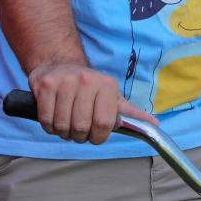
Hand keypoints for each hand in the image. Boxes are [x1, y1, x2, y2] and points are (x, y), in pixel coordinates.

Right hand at [29, 63, 157, 144]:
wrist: (60, 64)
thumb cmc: (90, 87)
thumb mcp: (113, 96)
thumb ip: (131, 113)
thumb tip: (155, 125)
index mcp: (107, 85)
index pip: (104, 124)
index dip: (98, 137)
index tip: (95, 135)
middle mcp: (87, 81)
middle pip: (82, 127)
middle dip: (79, 136)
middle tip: (79, 130)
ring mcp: (65, 82)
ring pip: (62, 126)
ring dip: (63, 132)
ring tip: (67, 122)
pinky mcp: (45, 85)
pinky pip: (46, 120)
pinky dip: (49, 126)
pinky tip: (55, 116)